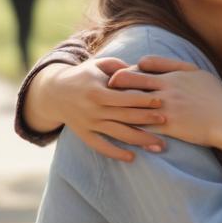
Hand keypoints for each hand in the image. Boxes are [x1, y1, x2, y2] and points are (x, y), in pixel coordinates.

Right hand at [30, 58, 166, 162]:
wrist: (54, 92)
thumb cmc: (82, 75)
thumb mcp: (98, 64)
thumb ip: (118, 66)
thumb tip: (140, 70)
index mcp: (97, 91)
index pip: (125, 98)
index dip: (144, 100)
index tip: (161, 102)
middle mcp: (93, 109)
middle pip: (125, 117)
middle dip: (147, 120)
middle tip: (167, 122)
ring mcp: (88, 124)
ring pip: (118, 134)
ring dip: (140, 140)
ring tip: (159, 146)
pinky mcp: (84, 134)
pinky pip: (101, 147)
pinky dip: (115, 153)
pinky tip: (132, 157)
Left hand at [113, 56, 221, 149]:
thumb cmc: (215, 96)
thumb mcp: (196, 73)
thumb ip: (172, 64)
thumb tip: (147, 60)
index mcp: (172, 75)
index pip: (140, 67)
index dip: (124, 70)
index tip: (114, 76)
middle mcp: (167, 89)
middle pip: (131, 82)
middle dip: (113, 85)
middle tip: (100, 90)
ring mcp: (166, 108)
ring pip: (133, 103)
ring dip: (116, 105)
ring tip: (103, 109)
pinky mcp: (169, 126)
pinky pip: (143, 125)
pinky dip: (129, 126)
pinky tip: (119, 129)